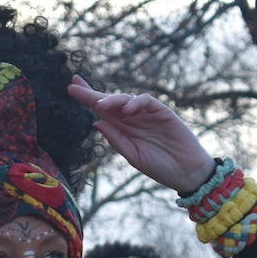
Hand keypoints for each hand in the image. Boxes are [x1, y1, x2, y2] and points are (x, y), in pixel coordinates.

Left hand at [66, 76, 215, 193]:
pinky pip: (146, 101)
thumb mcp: (133, 156)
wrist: (186, 172)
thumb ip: (116, 140)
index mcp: (122, 130)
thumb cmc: (160, 167)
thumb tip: (95, 122)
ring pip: (126, 99)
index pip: (102, 111)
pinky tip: (126, 110)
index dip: (87, 99)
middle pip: (109, 101)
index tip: (71, 88)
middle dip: (91, 92)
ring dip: (112, 100)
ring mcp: (147, 114)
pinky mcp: (162, 112)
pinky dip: (135, 103)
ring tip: (100, 104)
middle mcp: (132, 119)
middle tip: (74, 84)